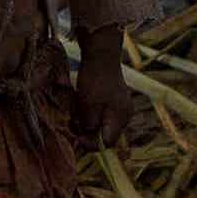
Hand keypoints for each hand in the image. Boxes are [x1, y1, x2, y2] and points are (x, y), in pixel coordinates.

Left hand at [71, 31, 135, 149]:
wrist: (102, 53)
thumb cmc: (95, 80)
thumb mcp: (88, 107)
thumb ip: (89, 126)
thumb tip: (87, 136)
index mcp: (120, 119)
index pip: (106, 143)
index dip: (89, 144)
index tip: (74, 138)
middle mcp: (125, 114)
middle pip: (106, 133)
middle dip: (88, 133)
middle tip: (72, 129)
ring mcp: (122, 105)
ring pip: (104, 122)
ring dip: (89, 123)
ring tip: (74, 118)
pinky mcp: (116, 97)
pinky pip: (104, 112)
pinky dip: (92, 113)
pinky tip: (81, 106)